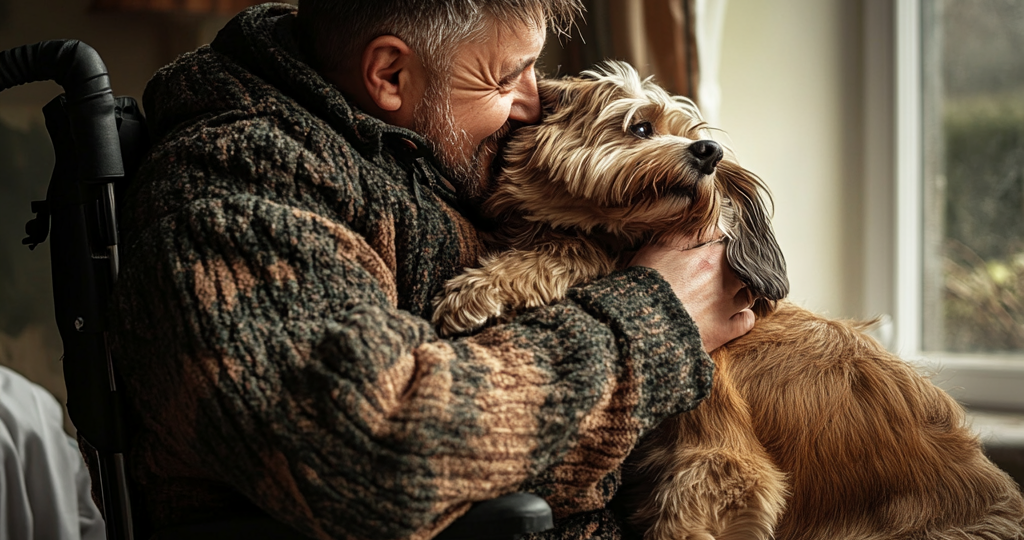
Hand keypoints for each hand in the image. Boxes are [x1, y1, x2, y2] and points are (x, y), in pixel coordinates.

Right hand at [630, 232, 754, 351]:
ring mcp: (726, 308)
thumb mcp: (658, 249)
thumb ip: (686, 234)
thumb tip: (712, 225)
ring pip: (749, 293)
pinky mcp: (723, 331)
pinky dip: (744, 315)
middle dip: (738, 268)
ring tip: (730, 289)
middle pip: (746, 269)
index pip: (734, 244)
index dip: (727, 245)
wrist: (642, 325)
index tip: (719, 248)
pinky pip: (746, 320)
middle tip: (725, 268)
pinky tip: (736, 312)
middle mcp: (725, 282)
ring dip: (742, 290)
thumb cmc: (646, 285)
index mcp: (711, 259)